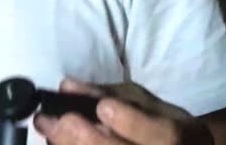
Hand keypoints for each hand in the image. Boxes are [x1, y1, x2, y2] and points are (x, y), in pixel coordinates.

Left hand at [32, 77, 213, 144]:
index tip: (104, 107)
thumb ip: (107, 93)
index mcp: (178, 137)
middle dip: (89, 140)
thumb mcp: (143, 101)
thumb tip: (68, 86)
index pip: (164, 135)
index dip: (132, 123)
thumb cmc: (159, 122)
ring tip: (48, 131)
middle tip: (58, 121)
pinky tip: (55, 143)